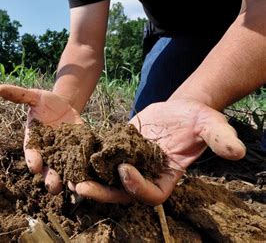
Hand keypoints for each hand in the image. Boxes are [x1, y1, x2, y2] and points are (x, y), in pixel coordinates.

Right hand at [0, 84, 82, 193]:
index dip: (32, 160)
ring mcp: (63, 155)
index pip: (31, 154)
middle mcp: (47, 153)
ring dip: (68, 181)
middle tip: (53, 186)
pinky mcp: (78, 154)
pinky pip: (81, 166)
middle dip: (51, 179)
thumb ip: (20, 95)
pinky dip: (85, 172)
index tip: (34, 166)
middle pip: (48, 171)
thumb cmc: (45, 102)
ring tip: (73, 187)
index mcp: (34, 142)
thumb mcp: (35, 97)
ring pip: (65, 173)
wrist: (64, 105)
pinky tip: (91, 177)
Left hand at [73, 98, 245, 204]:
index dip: (137, 187)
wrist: (179, 108)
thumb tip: (236, 151)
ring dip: (88, 180)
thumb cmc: (197, 118)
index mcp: (167, 177)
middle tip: (81, 187)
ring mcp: (130, 164)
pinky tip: (68, 155)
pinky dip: (85, 160)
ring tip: (67, 177)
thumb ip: (220, 137)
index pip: (151, 195)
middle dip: (103, 192)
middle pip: (122, 194)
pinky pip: (100, 160)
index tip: (124, 169)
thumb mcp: (210, 125)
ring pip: (107, 180)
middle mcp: (146, 175)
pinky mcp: (117, 150)